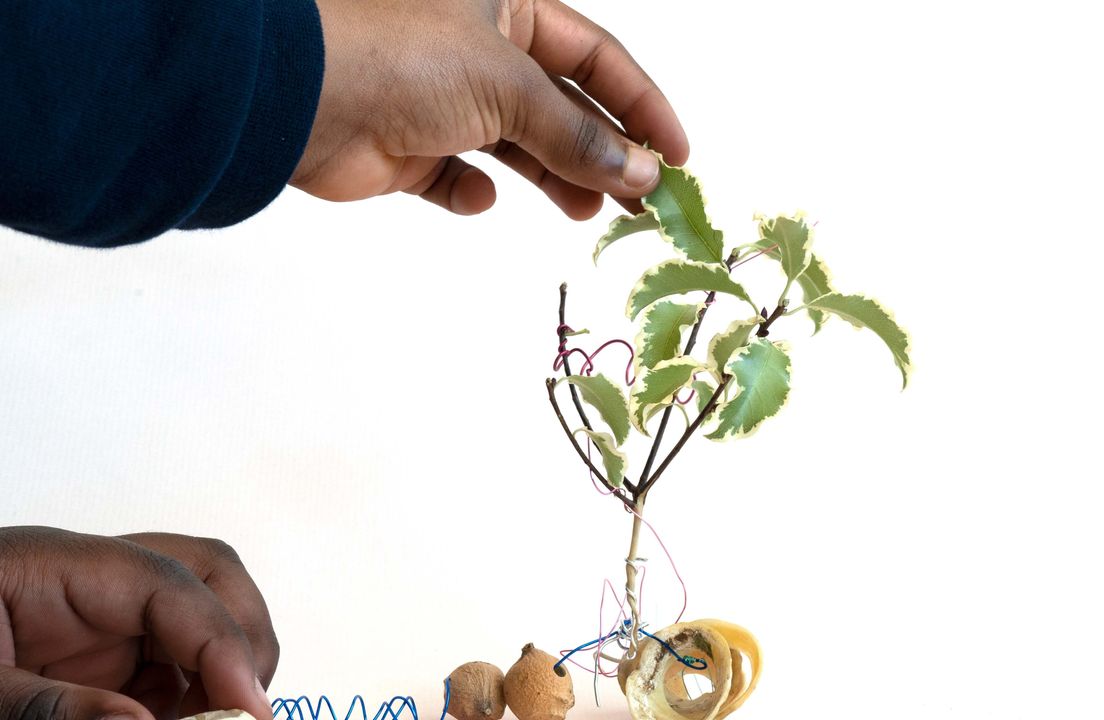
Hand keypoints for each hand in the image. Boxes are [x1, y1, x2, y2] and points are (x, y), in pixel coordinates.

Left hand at [0, 527, 277, 719]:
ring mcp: (94, 617)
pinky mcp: (91, 655)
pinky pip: (168, 663)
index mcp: (52, 566)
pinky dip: (188, 697)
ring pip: (198, 619)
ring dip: (221, 672)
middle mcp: (88, 581)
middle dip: (243, 641)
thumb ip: (50, 706)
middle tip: (245, 709)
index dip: (223, 644)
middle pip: (207, 577)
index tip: (249, 707)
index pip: (170, 583)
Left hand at [292, 0, 688, 218]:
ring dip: (554, 177)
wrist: (296, 97)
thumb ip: (578, 134)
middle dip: (603, 151)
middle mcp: (478, 47)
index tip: (677, 157)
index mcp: (507, 4)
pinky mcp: (409, 149)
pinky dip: (470, 191)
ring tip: (588, 213)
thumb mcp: (510, 87)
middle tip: (643, 201)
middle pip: (563, 105)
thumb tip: (640, 172)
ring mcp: (443, 99)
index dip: (642, 106)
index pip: (596, 56)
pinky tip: (476, 195)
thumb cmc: (403, 57)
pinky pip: (455, 176)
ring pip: (518, 145)